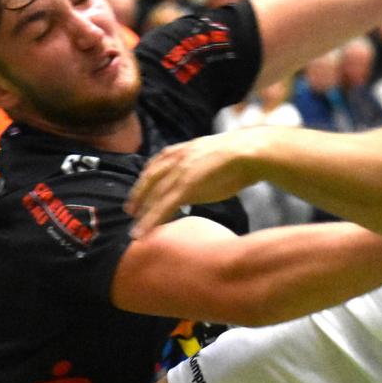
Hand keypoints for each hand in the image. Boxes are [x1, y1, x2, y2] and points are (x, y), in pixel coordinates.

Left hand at [130, 131, 258, 236]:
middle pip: (151, 179)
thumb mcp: (215, 157)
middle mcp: (177, 159)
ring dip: (143, 213)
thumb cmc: (241, 156)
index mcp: (184, 149)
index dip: (147, 178)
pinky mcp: (185, 186)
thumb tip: (204, 178)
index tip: (140, 189)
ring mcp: (180, 172)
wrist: (251, 152)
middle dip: (139, 195)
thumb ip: (204, 167)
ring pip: (155, 195)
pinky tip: (145, 233)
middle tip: (130, 210)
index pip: (158, 164)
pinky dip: (152, 220)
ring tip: (136, 230)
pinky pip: (164, 206)